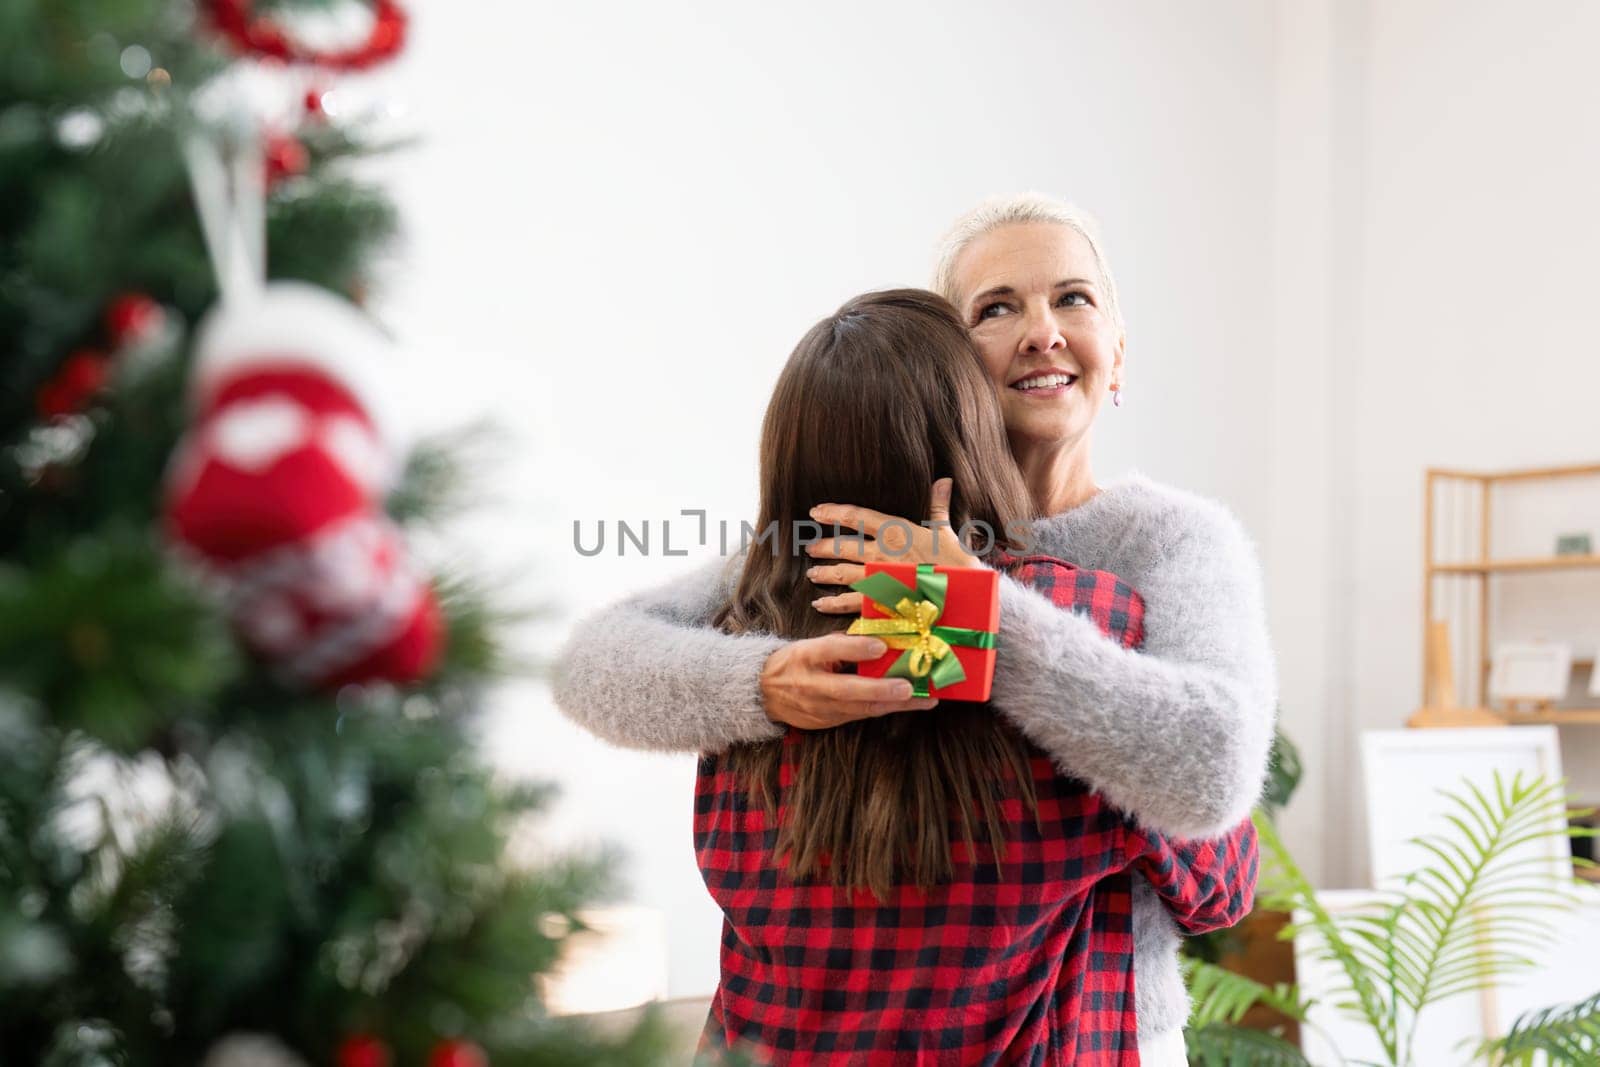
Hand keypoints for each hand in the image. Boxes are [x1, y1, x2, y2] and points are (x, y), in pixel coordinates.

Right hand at [759, 634, 938, 728]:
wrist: (762, 695)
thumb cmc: (791, 663)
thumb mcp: (808, 646)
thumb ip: (839, 644)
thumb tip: (875, 637)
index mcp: (805, 658)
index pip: (829, 652)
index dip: (855, 649)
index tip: (880, 645)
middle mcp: (812, 686)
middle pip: (849, 690)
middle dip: (882, 690)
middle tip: (909, 687)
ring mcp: (821, 709)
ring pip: (861, 708)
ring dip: (894, 704)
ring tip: (924, 699)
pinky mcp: (829, 723)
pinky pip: (860, 715)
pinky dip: (885, 709)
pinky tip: (907, 704)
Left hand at [806, 478, 981, 615]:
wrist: (962, 594)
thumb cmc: (956, 562)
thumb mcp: (946, 531)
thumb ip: (938, 506)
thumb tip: (943, 481)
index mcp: (895, 531)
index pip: (856, 516)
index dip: (833, 512)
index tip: (816, 511)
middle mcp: (881, 553)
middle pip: (842, 547)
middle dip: (824, 547)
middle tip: (810, 547)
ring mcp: (878, 578)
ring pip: (841, 574)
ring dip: (825, 574)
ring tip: (813, 574)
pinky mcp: (879, 601)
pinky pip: (850, 602)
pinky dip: (832, 604)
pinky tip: (820, 604)